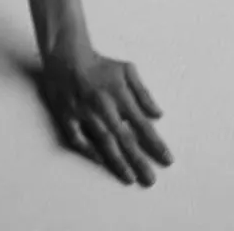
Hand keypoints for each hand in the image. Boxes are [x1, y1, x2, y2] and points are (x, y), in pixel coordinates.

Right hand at [40, 47, 173, 186]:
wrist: (66, 54)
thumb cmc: (100, 64)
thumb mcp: (126, 70)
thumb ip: (143, 93)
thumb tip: (158, 115)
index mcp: (119, 94)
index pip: (141, 123)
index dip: (155, 143)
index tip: (167, 160)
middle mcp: (103, 105)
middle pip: (124, 137)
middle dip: (139, 160)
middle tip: (151, 180)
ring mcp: (84, 112)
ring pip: (103, 141)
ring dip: (117, 161)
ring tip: (130, 178)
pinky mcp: (66, 116)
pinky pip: (78, 138)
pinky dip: (88, 150)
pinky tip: (100, 162)